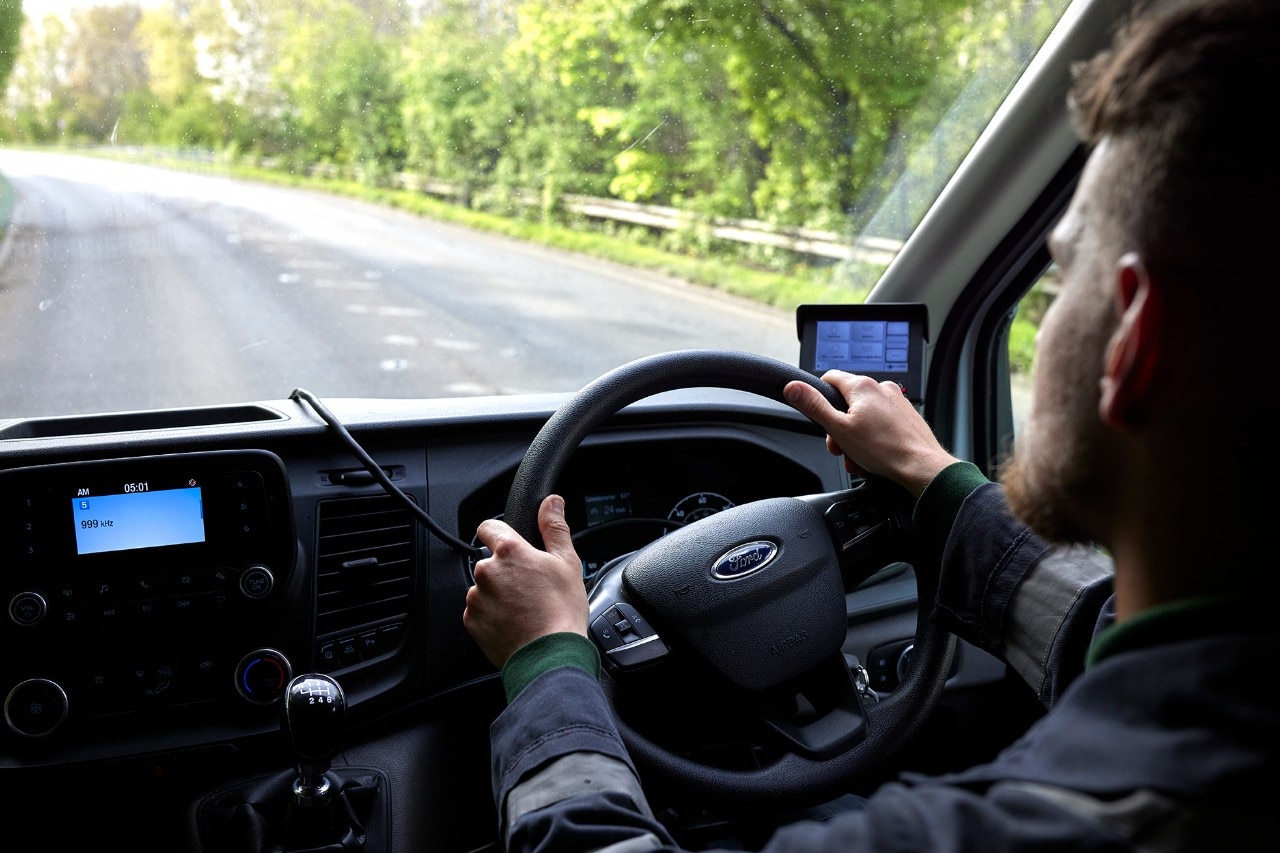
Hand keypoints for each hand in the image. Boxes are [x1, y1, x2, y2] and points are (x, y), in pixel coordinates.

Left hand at [463, 494, 588, 668]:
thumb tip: (551, 502)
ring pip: (485, 588)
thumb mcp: (567, 563)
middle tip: (530, 587)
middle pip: (491, 562)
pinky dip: (493, 615)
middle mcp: (486, 571)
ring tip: (524, 609)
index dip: (500, 533)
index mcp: (509, 551)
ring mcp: (476, 598)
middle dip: (507, 571)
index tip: (511, 545)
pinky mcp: (472, 622)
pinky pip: (480, 611)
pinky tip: (514, 623)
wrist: (549, 656)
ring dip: (499, 594)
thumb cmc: (561, 611)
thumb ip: (554, 527)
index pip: (489, 527)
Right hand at [783, 370, 957, 498]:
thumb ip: (813, 406)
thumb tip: (793, 387)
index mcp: (862, 386)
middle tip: (840, 448)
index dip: (819, 397)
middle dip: (838, 427)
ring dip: (855, 437)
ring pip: (864, 416)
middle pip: (847, 402)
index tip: (819, 415)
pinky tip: (873, 457)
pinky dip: (873, 438)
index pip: (830, 378)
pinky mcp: (906, 416)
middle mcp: (881, 388)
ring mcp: (896, 401)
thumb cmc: (884, 450)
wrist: (922, 467)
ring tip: (858, 458)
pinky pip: (881, 423)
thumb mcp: (838, 429)